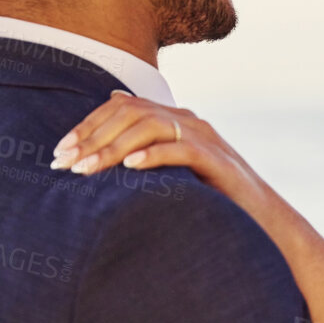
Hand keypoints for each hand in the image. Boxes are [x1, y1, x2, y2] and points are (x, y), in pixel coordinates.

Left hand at [52, 92, 278, 229]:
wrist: (263, 218)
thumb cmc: (213, 197)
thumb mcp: (173, 169)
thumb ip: (146, 144)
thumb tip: (112, 103)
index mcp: (175, 119)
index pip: (122, 106)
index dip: (88, 125)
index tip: (60, 152)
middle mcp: (189, 121)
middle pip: (131, 112)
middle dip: (92, 136)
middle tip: (64, 162)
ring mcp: (205, 138)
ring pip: (150, 126)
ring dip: (113, 147)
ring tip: (86, 168)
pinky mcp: (217, 160)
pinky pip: (181, 149)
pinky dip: (154, 155)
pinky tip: (130, 167)